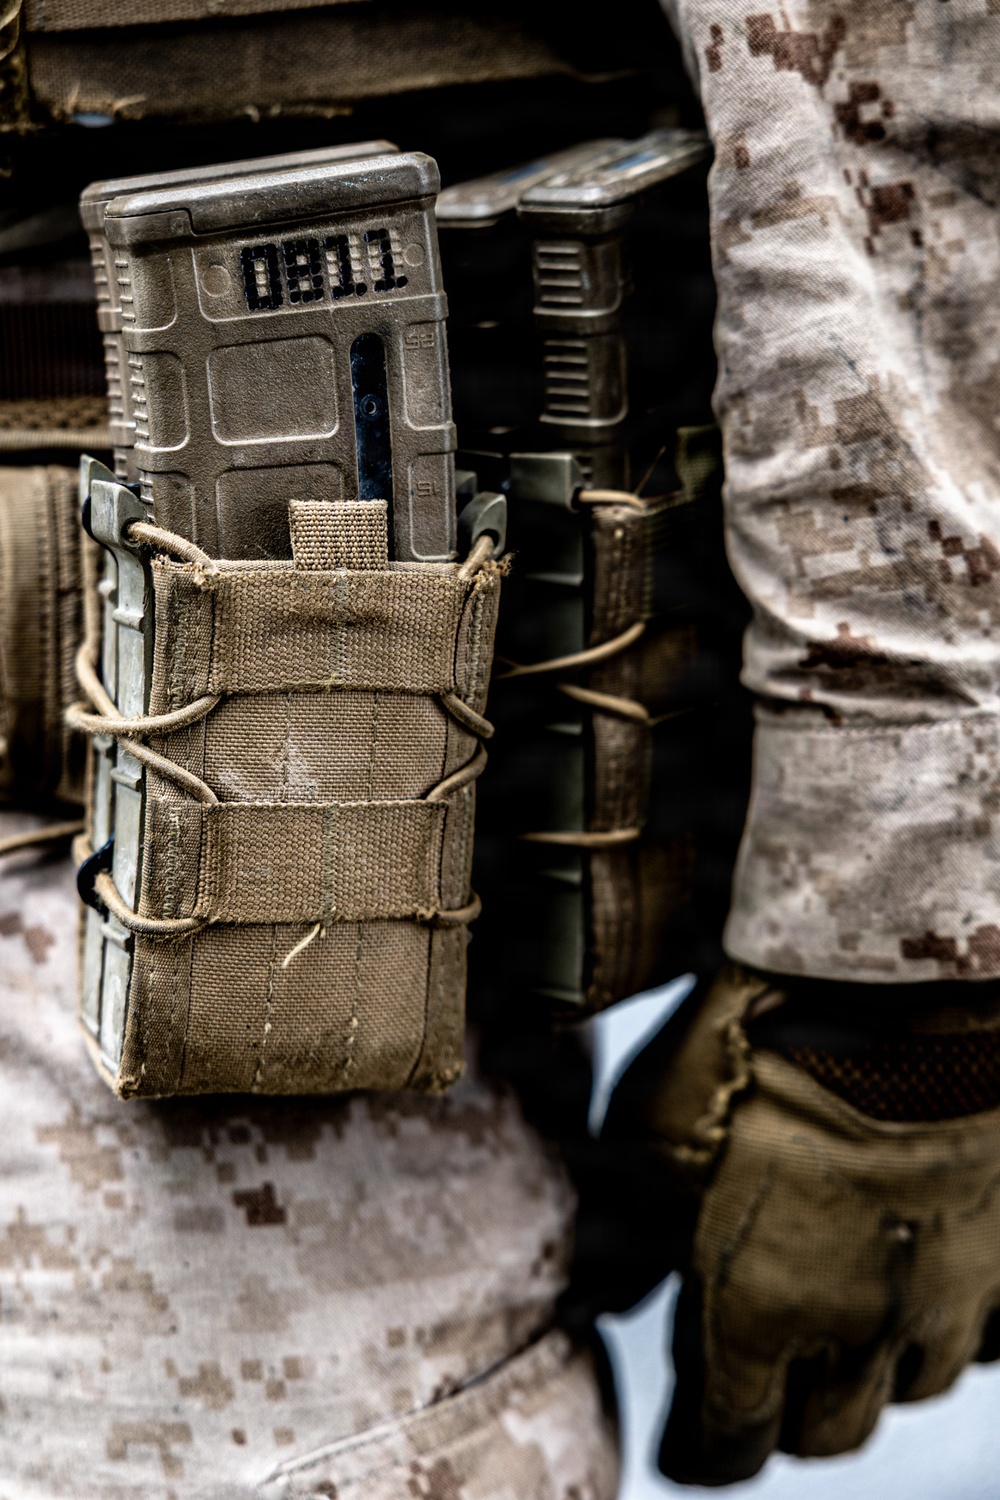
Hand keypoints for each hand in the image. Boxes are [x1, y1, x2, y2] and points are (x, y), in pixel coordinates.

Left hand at [604, 966, 999, 1484]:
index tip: (692, 1437)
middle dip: (783, 1412)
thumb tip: (616, 1275)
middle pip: (827, 1431)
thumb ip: (638, 1214)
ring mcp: (957, 1293)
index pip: (732, 1438)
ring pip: (913, 1385)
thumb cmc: (768, 1031)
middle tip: (758, 1369)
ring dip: (869, 1370)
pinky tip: (925, 1282)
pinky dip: (953, 1326)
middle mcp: (865, 1326)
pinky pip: (991, 1332)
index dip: (704, 1444)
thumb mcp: (658, 1118)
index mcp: (763, 1307)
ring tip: (840, 1319)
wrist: (908, 974)